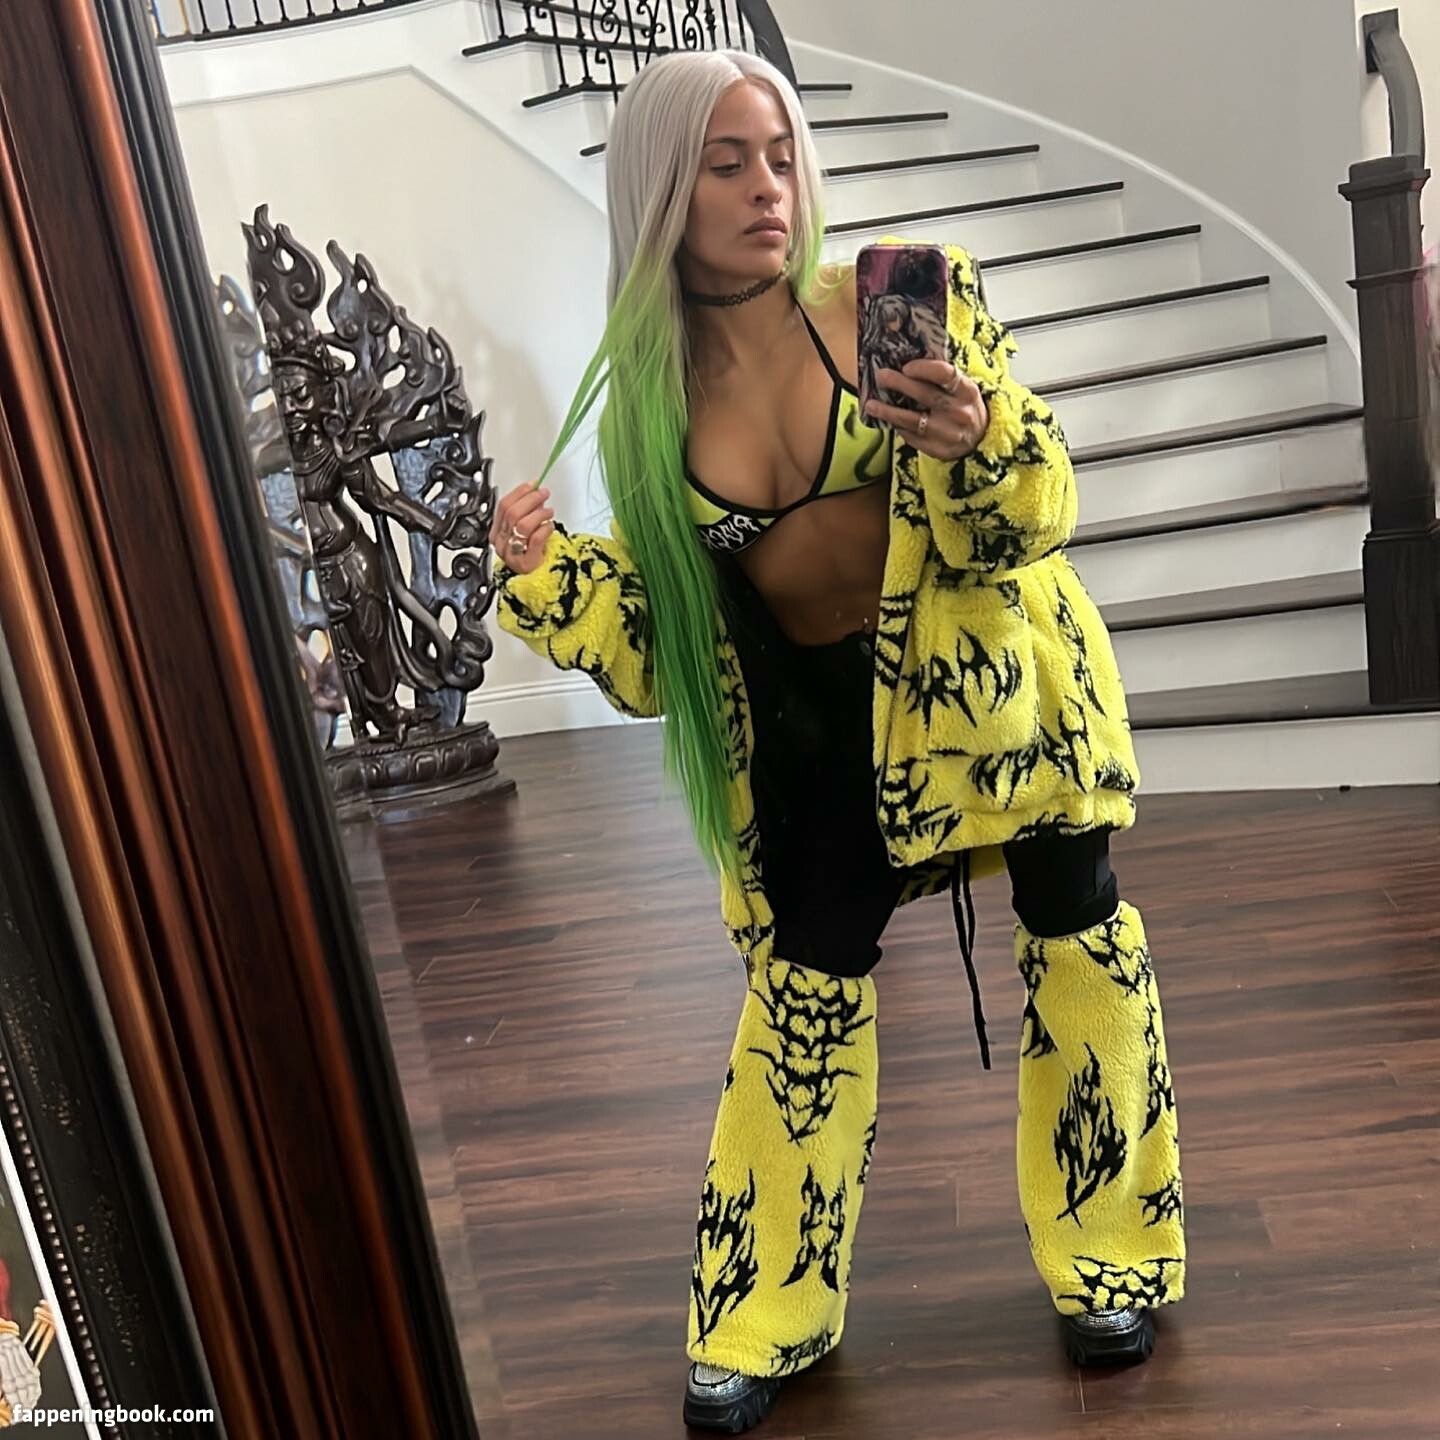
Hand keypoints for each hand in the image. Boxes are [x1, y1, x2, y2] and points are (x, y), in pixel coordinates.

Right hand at [489, 481, 555, 574]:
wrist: (536, 580)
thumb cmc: (530, 554)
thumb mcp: (522, 531)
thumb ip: (525, 513)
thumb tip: (535, 493)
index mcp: (497, 532)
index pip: (503, 506)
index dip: (519, 492)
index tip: (532, 485)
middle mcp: (502, 543)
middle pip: (512, 513)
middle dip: (530, 499)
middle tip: (544, 494)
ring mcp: (512, 554)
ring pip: (523, 524)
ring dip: (539, 513)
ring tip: (549, 512)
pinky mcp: (526, 562)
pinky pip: (535, 539)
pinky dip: (545, 528)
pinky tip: (550, 526)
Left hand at [865, 360, 988, 460]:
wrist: (980, 440)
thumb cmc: (964, 407)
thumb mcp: (962, 389)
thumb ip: (941, 379)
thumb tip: (907, 364)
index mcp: (967, 391)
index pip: (945, 374)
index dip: (924, 369)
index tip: (906, 367)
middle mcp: (959, 412)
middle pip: (924, 395)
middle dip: (899, 384)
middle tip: (881, 376)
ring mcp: (948, 433)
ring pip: (911, 420)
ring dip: (888, 411)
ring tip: (871, 404)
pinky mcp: (938, 450)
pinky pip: (912, 437)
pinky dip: (899, 427)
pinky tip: (889, 420)